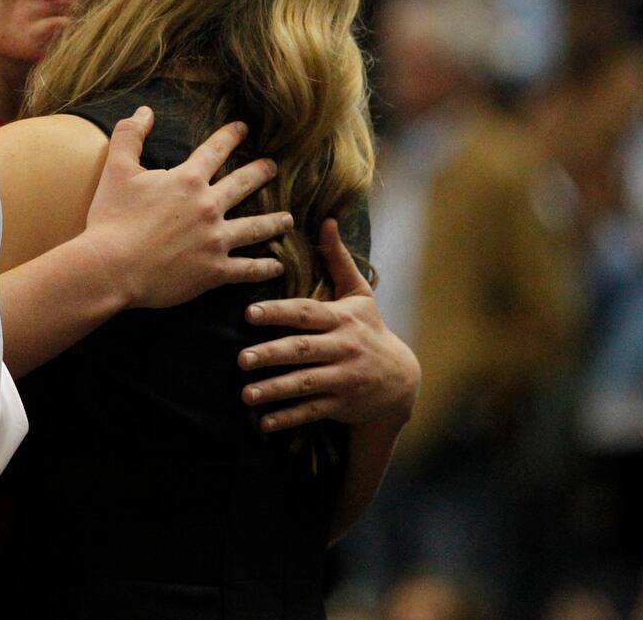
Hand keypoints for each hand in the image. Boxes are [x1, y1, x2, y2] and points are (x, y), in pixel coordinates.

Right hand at [81, 107, 291, 309]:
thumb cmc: (111, 219)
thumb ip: (130, 135)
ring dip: (274, 222)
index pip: (215, 151)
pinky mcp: (214, 271)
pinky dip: (265, 267)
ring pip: (255, 227)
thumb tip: (144, 111)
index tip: (243, 128)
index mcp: (187, 180)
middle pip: (243, 184)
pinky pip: (248, 268)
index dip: (230, 136)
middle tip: (272, 168)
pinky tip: (277, 265)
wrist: (110, 267)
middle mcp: (208, 206)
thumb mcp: (116, 169)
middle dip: (261, 173)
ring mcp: (215, 240)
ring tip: (288, 219)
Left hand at [238, 219, 419, 430]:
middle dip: (271, 355)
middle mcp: (343, 349)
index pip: (306, 314)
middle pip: (303, 351)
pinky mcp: (342, 404)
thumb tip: (326, 219)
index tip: (250, 313)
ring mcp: (343, 379)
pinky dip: (288, 418)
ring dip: (274, 391)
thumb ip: (338, 260)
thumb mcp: (360, 295)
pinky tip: (264, 422)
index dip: (278, 312)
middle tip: (241, 358)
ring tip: (246, 394)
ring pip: (305, 384)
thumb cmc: (371, 329)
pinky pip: (312, 411)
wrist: (402, 380)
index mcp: (341, 319)